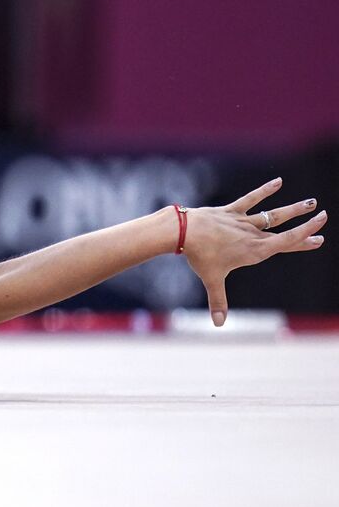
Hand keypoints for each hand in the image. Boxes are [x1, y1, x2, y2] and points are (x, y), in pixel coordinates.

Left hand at [180, 177, 326, 325]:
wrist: (184, 231)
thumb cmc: (200, 256)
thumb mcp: (212, 280)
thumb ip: (218, 301)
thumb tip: (219, 324)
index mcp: (254, 251)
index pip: (285, 244)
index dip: (304, 240)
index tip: (320, 237)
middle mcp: (253, 235)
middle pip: (283, 231)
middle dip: (304, 227)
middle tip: (323, 219)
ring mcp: (243, 221)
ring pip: (272, 214)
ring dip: (292, 209)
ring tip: (311, 202)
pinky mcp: (231, 211)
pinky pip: (251, 199)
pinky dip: (264, 190)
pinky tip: (278, 181)